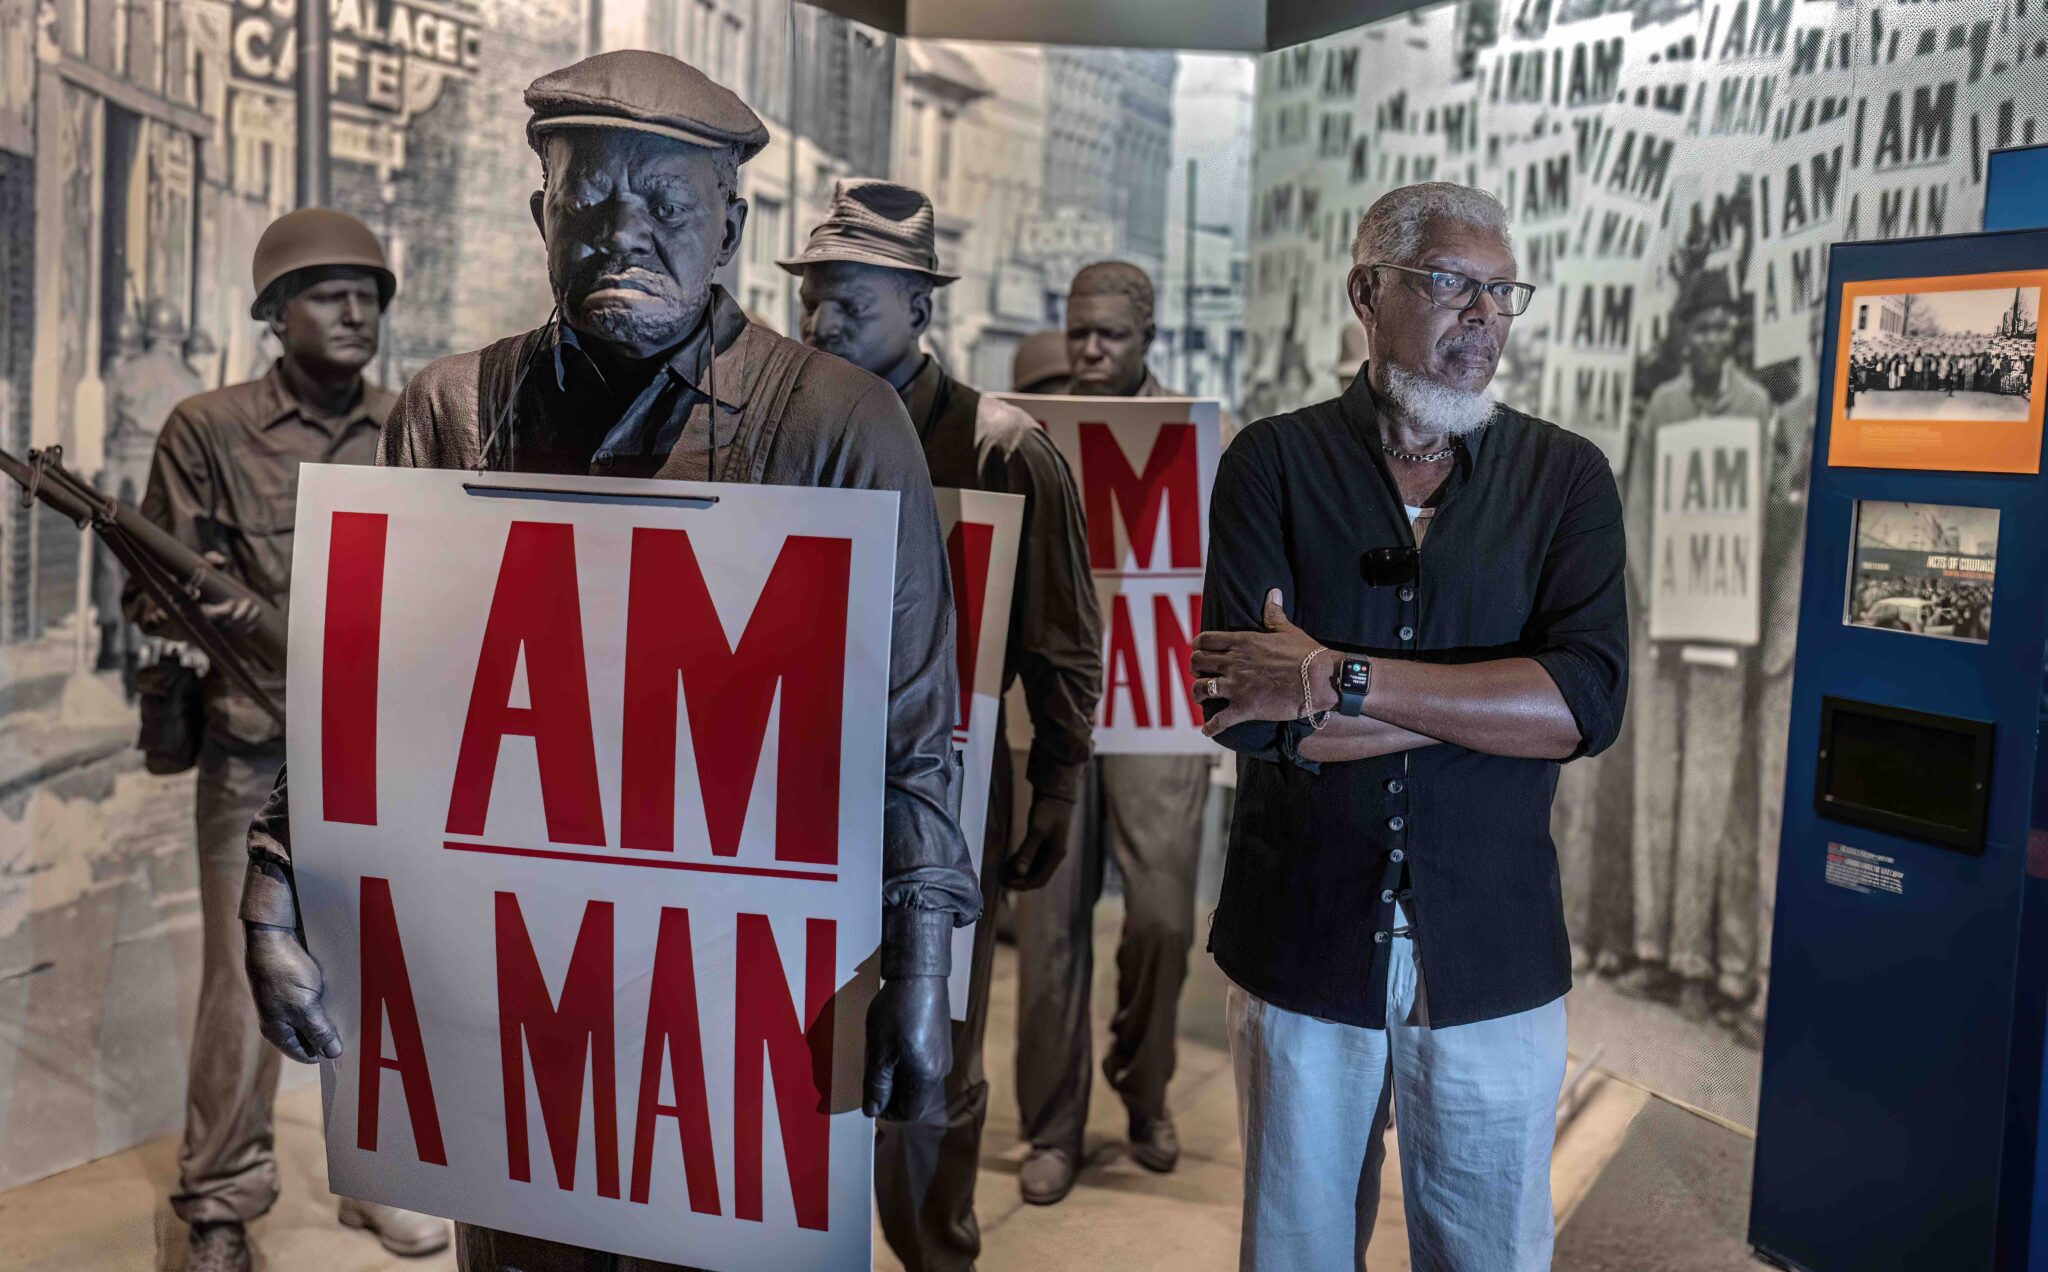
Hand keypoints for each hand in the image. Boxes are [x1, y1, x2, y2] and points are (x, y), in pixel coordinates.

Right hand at [197, 551, 259, 635]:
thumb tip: (223, 561)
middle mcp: (205, 620)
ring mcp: (215, 625)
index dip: (225, 612)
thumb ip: (210, 560)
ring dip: (249, 620)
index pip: (212, 615)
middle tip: (249, 602)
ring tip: (256, 608)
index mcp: (196, 607)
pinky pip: (238, 631)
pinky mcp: (224, 627)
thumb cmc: (195, 579)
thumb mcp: (200, 566)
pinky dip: (250, 625)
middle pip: (227, 624)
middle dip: (241, 615)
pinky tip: (256, 614)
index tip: (233, 602)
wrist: (188, 594)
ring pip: (235, 629)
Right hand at [244, 923, 343, 1062]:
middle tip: (358, 1032)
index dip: (323, 1054)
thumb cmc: (283, 971)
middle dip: (331, 1033)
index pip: (303, 1052)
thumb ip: (318, 1031)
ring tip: (356, 1012)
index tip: (347, 1052)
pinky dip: (333, 995)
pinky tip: (349, 992)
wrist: (273, 933)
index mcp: (278, 1029)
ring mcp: (290, 997)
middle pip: (311, 1033)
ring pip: (317, 1013)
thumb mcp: (304, 1007)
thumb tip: (332, 1053)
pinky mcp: (299, 980)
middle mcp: (282, 1016)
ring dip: (334, 1013)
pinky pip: (319, 994)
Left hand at [863, 975, 951, 1121]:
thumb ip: (876, 1085)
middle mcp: (941, 1071)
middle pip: (914, 1098)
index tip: (870, 1098)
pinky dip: (907, 1063)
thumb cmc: (898, 1012)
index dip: (886, 1112)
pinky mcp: (942, 1042)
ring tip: (881, 1055)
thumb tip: (872, 1111)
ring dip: (898, 1077)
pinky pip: (924, 1064)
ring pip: (918, 1081)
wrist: (920, 975)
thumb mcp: (879, 1051)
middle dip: (891, 1093)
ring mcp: (944, 1056)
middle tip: (871, 1074)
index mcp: (927, 1078)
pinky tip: (894, 1043)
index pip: (908, 1113)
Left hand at [1004, 793, 1074, 890]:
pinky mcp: (1041, 843)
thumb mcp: (1037, 830)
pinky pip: (1029, 859)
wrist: (1054, 794)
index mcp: (1055, 856)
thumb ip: (1028, 851)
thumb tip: (1019, 871)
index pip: (1040, 880)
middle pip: (1035, 876)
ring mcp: (1047, 850)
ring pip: (1031, 868)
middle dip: (1019, 880)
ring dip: (1017, 873)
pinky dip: (1018, 863)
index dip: (1024, 885)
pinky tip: (1007, 863)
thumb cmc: (1048, 811)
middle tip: (1001, 879)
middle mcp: (1053, 856)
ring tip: (1001, 872)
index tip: (1007, 883)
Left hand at [1191, 588, 1331, 736]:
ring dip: (1198, 693)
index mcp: (1241, 642)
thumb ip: (1274, 613)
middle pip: (1198, 662)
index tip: (1199, 650)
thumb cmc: (1305, 653)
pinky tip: (1207, 730)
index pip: (1206, 640)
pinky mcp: (1245, 708)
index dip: (1198, 645)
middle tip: (1200, 673)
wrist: (1319, 679)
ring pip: (1201, 689)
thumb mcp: (1287, 630)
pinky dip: (1211, 727)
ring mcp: (1237, 686)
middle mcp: (1234, 663)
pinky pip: (1219, 720)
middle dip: (1195, 668)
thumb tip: (1273, 592)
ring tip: (1200, 697)